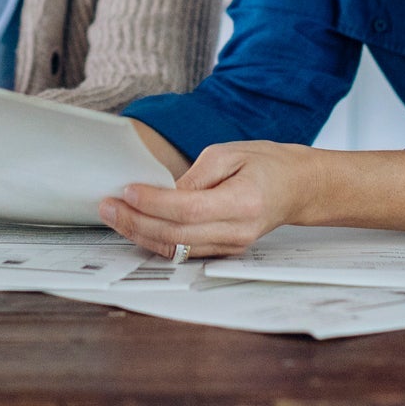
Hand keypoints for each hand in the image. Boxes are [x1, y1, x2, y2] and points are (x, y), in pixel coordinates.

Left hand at [98, 140, 315, 258]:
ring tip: (113, 216)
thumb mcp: (229, 154)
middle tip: (107, 206)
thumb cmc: (266, 165)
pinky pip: (184, 251)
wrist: (296, 188)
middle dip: (136, 221)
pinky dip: (156, 239)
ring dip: (139, 233)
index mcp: (243, 203)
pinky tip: (135, 225)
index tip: (128, 191)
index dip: (154, 202)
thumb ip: (195, 175)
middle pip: (177, 235)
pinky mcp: (222, 251)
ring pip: (176, 248)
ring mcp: (230, 246)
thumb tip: (161, 192)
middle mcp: (237, 232)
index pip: (190, 209)